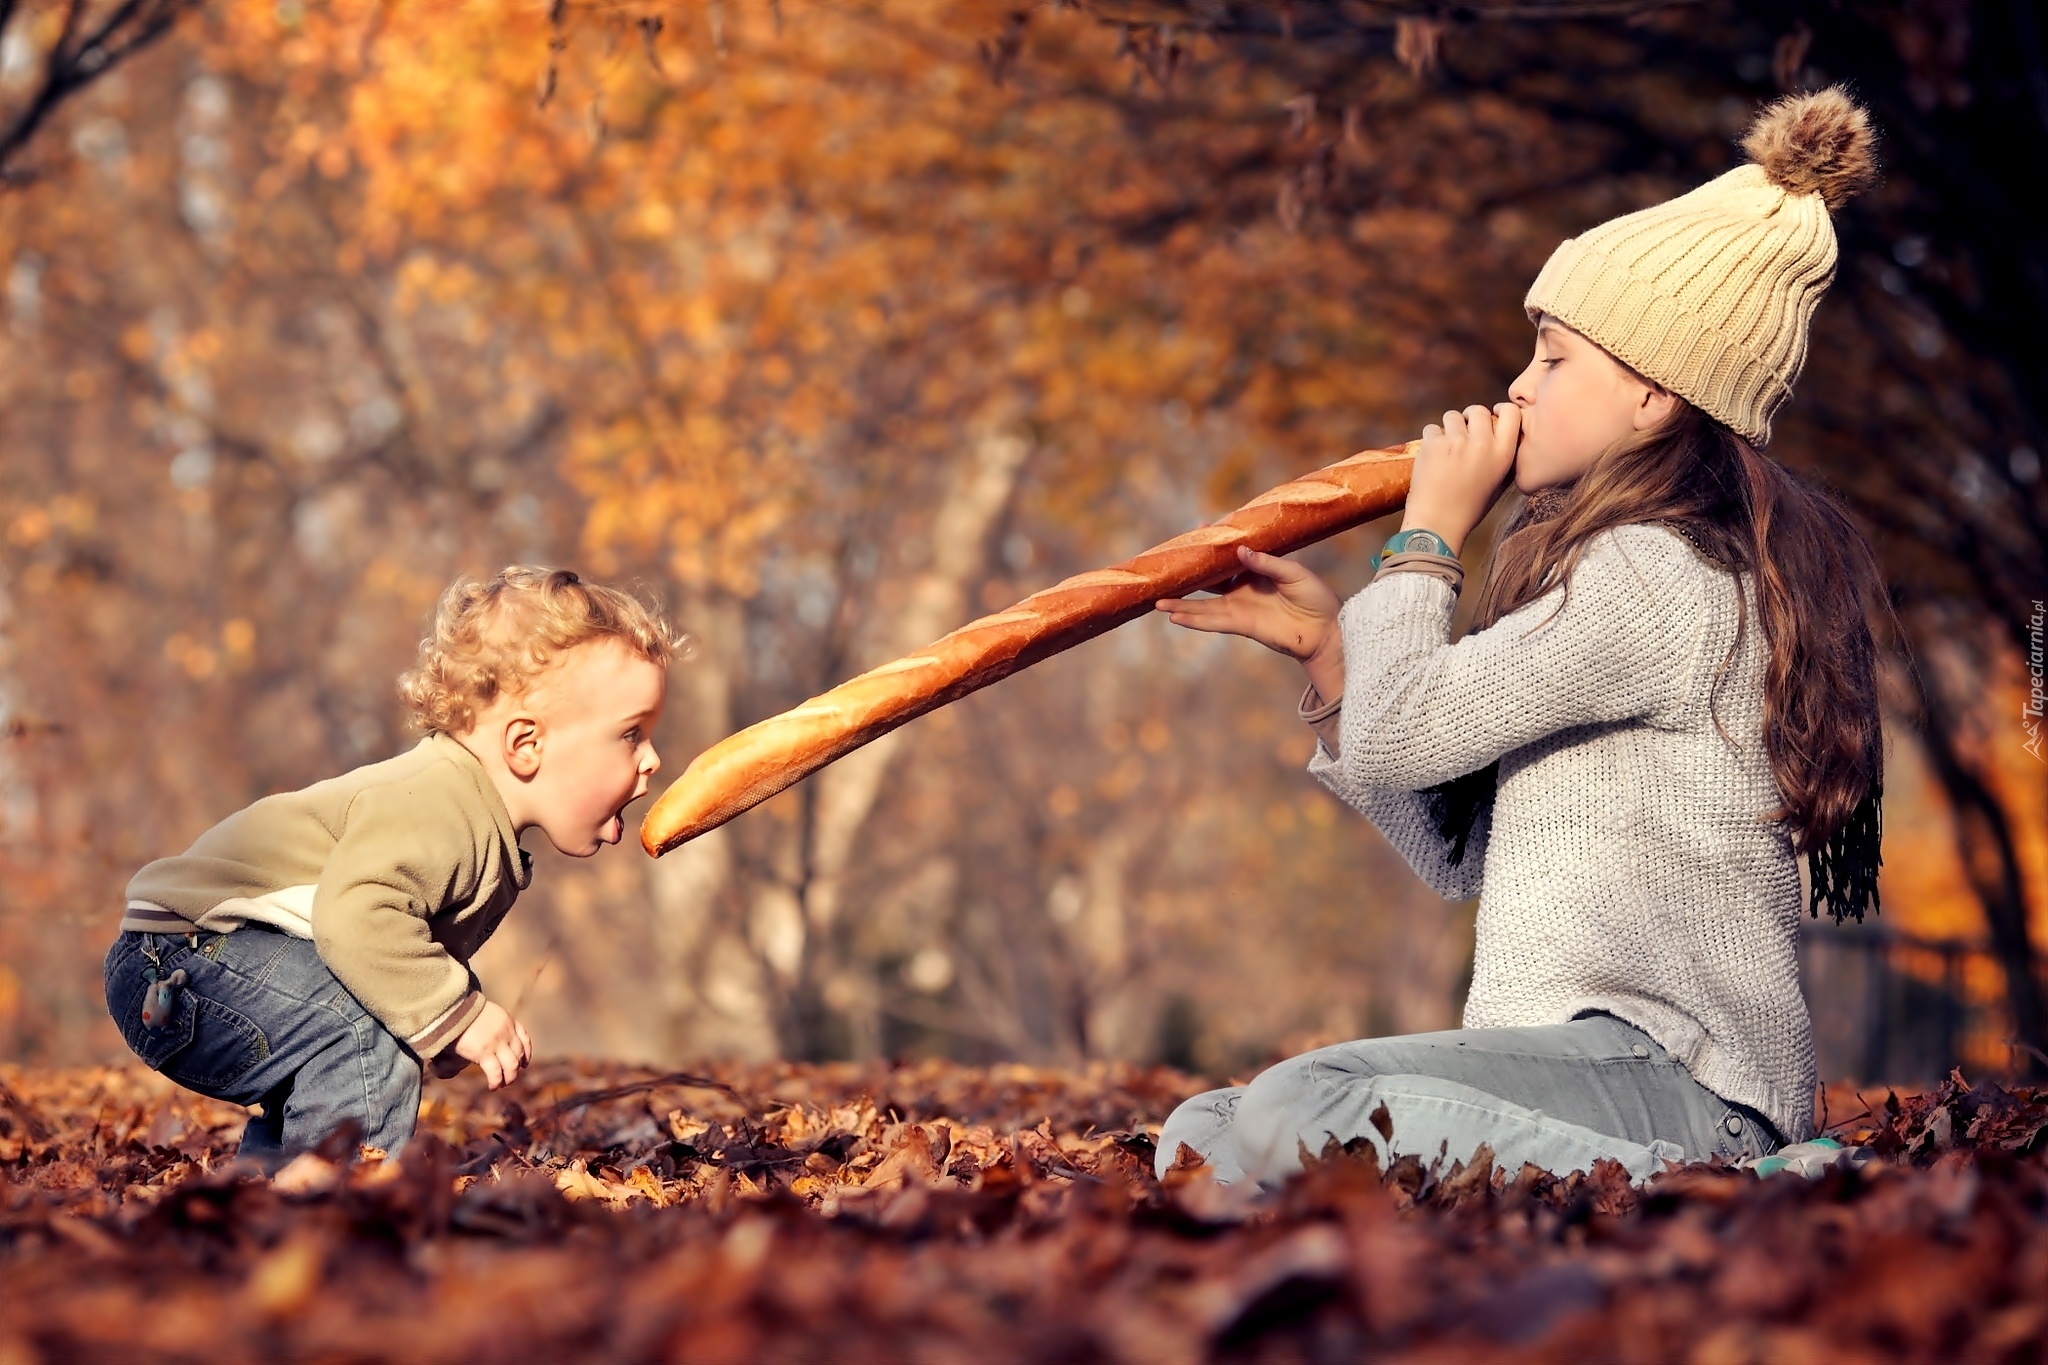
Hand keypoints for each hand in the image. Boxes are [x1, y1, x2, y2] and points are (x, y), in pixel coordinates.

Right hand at [451, 1000, 531, 1089]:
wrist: (454, 1008)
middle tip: (509, 1078)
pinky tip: (492, 1086)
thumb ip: (490, 1024)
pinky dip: (496, 1081)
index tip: (524, 1063)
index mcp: (507, 1021)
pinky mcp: (484, 1052)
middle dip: (516, 1069)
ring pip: (512, 1065)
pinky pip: (496, 1072)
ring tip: (502, 1084)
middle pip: (519, 1054)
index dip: (527, 1053)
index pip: (524, 1038)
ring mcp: (497, 1043)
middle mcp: (506, 1032)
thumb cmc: (463, 1010)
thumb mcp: (484, 1013)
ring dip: (509, 1078)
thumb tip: (484, 1036)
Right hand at [1156, 545, 1345, 701]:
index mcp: (1254, 570)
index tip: (1198, 528)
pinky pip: (1213, 622)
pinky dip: (1194, 621)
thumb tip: (1240, 549)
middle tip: (1163, 571)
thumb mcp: (1293, 573)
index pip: (1227, 556)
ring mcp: (1240, 608)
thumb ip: (1266, 562)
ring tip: (1158, 602)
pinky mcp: (1242, 625)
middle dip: (1186, 578)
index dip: (1212, 545)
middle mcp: (1242, 589)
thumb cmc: (1315, 596)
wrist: (1326, 629)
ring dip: (1181, 605)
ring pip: (1203, 607)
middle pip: (1207, 582)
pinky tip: (1175, 618)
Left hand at [1402, 403, 1520, 554]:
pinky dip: (1431, 439)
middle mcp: (1483, 444)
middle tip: (1463, 432)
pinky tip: (1432, 456)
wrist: (1437, 524)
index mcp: (1503, 454)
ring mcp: (1456, 442)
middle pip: (1478, 410)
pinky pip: (1431, 428)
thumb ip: (1503, 459)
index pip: (1512, 413)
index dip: (1501, 410)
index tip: (1493, 415)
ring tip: (1446, 448)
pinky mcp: (1433, 444)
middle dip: (1470, 418)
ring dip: (1449, 428)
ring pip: (1452, 416)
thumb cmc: (1468, 509)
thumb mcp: (1498, 485)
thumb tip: (1504, 436)